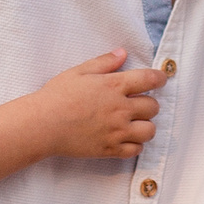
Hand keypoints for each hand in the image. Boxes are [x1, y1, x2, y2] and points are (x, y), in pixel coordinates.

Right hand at [32, 51, 164, 158]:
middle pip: (153, 107)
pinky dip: (135, 145)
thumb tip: (122, 53)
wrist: (43, 124)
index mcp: (114, 86)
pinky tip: (126, 138)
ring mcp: (117, 131)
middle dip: (149, 104)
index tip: (161, 79)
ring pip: (149, 131)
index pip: (150, 80)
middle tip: (139, 103)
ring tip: (135, 123)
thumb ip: (104, 62)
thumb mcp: (79, 71)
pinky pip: (136, 150)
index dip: (160, 78)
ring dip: (145, 126)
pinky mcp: (110, 149)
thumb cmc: (57, 95)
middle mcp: (120, 109)